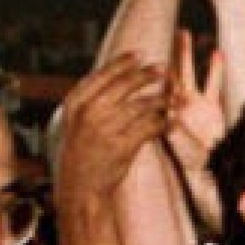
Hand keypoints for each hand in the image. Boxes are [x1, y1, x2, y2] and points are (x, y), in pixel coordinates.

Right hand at [54, 55, 168, 210]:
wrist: (79, 189)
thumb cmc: (79, 155)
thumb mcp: (73, 123)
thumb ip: (90, 101)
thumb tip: (115, 75)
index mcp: (75, 103)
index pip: (103, 74)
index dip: (123, 63)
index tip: (139, 55)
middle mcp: (89, 112)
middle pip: (125, 84)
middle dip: (147, 75)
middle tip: (163, 70)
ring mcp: (106, 129)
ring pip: (142, 105)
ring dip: (160, 100)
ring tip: (171, 99)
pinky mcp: (123, 146)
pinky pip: (150, 126)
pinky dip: (163, 123)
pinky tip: (170, 121)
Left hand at [164, 31, 226, 175]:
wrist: (211, 169)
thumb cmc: (194, 162)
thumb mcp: (184, 146)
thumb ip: (179, 129)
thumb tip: (173, 116)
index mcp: (168, 113)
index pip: (160, 89)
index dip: (157, 74)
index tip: (150, 56)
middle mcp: (178, 105)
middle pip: (171, 74)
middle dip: (171, 55)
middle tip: (172, 34)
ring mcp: (195, 104)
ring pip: (188, 74)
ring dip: (185, 55)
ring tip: (184, 32)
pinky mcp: (211, 108)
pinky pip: (213, 85)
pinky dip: (215, 71)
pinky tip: (217, 54)